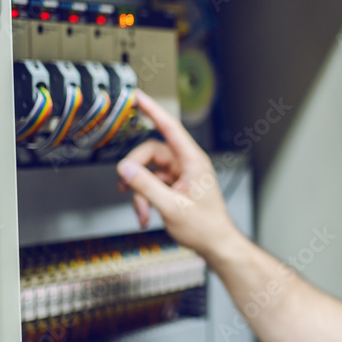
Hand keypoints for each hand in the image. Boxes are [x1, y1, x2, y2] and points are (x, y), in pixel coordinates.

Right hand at [117, 91, 240, 259]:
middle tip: (126, 189)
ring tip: (141, 211)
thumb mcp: (171, 207)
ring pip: (149, 171)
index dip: (153, 110)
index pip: (170, 128)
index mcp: (193, 161)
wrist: (216, 245)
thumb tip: (125, 169)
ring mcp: (181, 175)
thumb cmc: (205, 227)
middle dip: (136, 173)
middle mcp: (187, 164)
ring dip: (140, 191)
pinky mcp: (176, 186)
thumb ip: (145, 186)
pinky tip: (146, 215)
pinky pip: (153, 183)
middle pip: (151, 153)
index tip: (138, 97)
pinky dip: (145, 198)